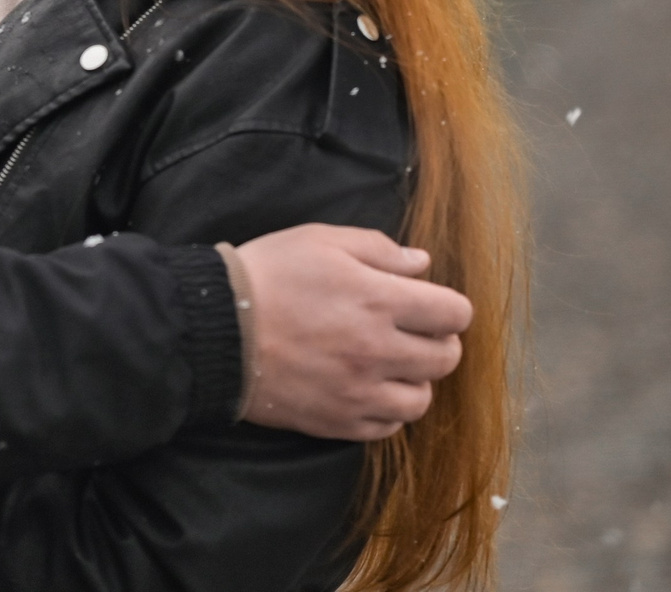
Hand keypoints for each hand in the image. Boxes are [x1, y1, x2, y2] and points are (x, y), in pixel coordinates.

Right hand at [220, 225, 469, 439]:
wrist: (216, 330)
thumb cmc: (269, 275)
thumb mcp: (321, 241)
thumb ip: (378, 249)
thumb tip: (423, 264)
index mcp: (379, 300)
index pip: (454, 314)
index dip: (450, 307)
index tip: (431, 304)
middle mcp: (378, 351)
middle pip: (446, 359)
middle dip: (438, 342)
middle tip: (413, 332)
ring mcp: (359, 393)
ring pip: (422, 400)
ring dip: (414, 380)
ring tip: (390, 365)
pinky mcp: (337, 422)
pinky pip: (387, 428)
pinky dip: (385, 410)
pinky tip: (366, 389)